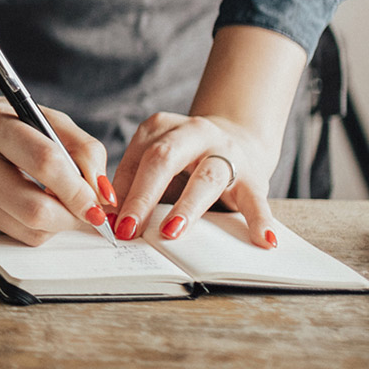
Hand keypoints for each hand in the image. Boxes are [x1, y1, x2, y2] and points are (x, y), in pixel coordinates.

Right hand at [0, 94, 112, 245]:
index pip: (45, 162)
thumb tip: (102, 193)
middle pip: (33, 207)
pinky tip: (33, 208)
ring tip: (62, 208)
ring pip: (25, 229)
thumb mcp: (44, 118)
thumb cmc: (2, 123)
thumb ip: (81, 148)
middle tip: (87, 213)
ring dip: (55, 226)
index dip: (78, 189)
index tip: (98, 202)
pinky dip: (34, 228)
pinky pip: (12, 234)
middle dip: (70, 217)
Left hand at [111, 112, 279, 247]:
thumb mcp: (155, 162)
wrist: (236, 139)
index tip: (105, 222)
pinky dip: (260, 220)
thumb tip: (108, 221)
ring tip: (172, 232)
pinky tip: (263, 239)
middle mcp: (193, 133)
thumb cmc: (183, 161)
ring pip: (205, 178)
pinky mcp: (254, 174)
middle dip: (142, 196)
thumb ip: (134, 184)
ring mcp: (226, 151)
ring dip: (186, 207)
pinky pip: (256, 199)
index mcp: (159, 128)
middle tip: (127, 228)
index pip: (134, 160)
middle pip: (163, 160)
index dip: (118, 192)